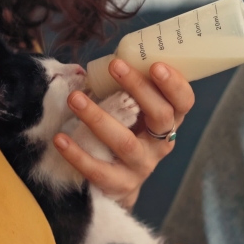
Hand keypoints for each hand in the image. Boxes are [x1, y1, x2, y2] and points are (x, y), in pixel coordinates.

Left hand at [53, 60, 193, 208]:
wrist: (120, 182)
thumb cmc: (127, 133)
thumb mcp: (137, 112)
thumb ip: (132, 90)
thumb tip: (109, 59)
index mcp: (169, 121)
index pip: (183, 102)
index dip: (174, 84)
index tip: (155, 65)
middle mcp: (161, 144)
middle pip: (160, 116)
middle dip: (138, 88)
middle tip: (115, 65)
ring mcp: (141, 166)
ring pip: (125, 143)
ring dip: (98, 118)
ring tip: (75, 99)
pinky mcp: (119, 184)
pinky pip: (98, 170)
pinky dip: (77, 154)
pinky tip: (60, 138)